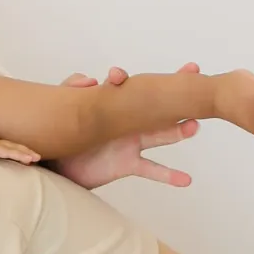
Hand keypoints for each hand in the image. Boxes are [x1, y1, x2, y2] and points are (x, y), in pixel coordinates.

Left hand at [57, 63, 199, 189]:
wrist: (60, 164)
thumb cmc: (64, 134)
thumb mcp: (64, 108)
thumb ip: (71, 90)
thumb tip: (90, 80)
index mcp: (114, 107)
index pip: (131, 87)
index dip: (145, 78)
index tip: (151, 73)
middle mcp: (128, 123)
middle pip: (157, 108)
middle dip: (175, 96)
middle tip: (194, 81)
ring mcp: (131, 143)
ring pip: (161, 136)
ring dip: (178, 132)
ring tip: (194, 127)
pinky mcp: (128, 164)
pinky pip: (152, 170)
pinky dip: (169, 176)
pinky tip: (185, 180)